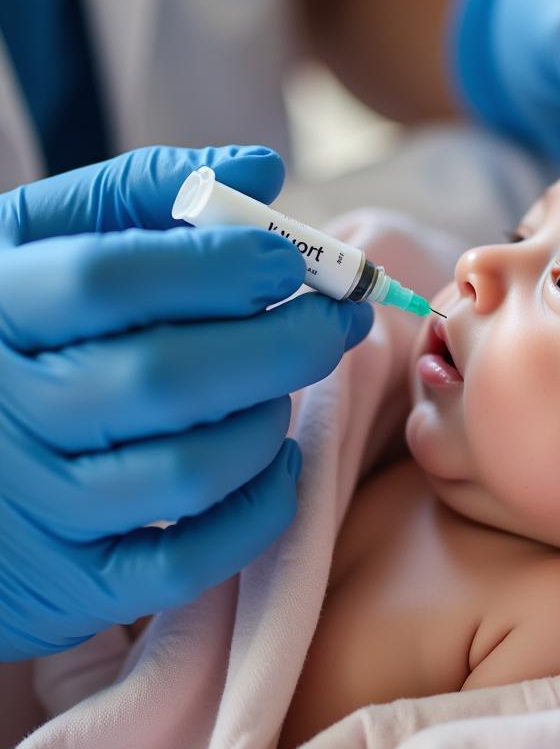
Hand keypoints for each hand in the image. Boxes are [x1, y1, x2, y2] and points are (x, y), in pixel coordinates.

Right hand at [0, 146, 372, 659]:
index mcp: (0, 307)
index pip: (111, 279)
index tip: (287, 260)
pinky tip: (276, 463)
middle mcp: (7, 409)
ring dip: (268, 423)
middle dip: (282, 345)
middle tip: (337, 321)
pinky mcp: (75, 579)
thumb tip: (261, 169)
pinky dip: (257, 512)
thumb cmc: (24, 327)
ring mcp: (39, 505)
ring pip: (190, 471)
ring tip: (285, 387)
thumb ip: (147, 191)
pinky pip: (187, 564)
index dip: (218, 266)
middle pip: (167, 378)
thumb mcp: (50, 239)